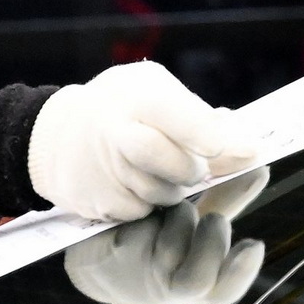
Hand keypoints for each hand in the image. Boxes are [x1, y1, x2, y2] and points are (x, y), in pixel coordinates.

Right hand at [28, 61, 257, 221]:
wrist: (54, 138)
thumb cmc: (120, 108)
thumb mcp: (154, 92)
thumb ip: (200, 117)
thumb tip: (249, 148)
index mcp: (135, 97)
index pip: (169, 112)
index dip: (198, 130)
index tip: (219, 143)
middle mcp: (115, 134)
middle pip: (165, 160)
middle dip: (191, 168)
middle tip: (198, 166)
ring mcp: (105, 172)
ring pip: (162, 193)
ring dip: (174, 186)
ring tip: (159, 166)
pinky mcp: (100, 204)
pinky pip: (143, 212)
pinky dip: (150, 201)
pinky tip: (134, 181)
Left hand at [63, 167, 267, 303]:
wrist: (99, 244)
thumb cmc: (159, 232)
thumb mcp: (195, 219)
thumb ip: (227, 199)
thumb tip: (262, 169)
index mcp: (195, 283)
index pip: (224, 291)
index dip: (240, 273)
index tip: (255, 244)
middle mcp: (169, 290)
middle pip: (200, 277)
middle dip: (213, 239)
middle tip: (213, 217)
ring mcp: (139, 277)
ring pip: (173, 245)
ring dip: (181, 218)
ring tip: (171, 209)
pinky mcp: (117, 254)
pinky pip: (145, 227)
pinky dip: (155, 214)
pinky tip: (147, 210)